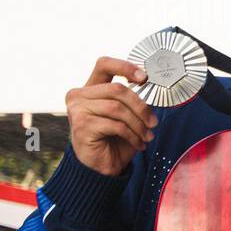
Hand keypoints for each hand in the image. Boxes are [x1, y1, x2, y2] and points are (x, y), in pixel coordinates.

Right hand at [65, 57, 157, 176]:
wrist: (102, 165)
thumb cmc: (114, 138)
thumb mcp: (126, 114)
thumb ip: (131, 99)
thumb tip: (150, 85)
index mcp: (90, 88)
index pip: (104, 65)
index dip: (125, 67)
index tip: (144, 77)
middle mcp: (79, 95)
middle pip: (117, 89)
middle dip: (141, 107)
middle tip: (153, 122)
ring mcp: (77, 110)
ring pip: (118, 109)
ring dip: (138, 124)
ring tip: (146, 135)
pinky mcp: (82, 125)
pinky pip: (116, 125)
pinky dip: (132, 135)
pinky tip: (138, 143)